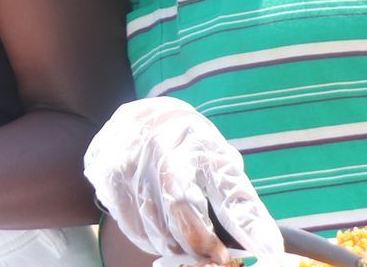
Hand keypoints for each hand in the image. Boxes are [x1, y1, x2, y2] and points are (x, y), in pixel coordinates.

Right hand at [82, 97, 279, 266]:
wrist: (152, 115)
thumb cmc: (194, 144)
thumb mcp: (225, 167)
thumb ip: (244, 209)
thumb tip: (269, 249)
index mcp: (177, 142)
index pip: (183, 202)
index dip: (202, 238)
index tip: (222, 258)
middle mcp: (139, 147)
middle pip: (159, 218)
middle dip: (187, 245)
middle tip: (205, 253)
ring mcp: (113, 157)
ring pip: (139, 224)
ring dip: (165, 242)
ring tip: (183, 237)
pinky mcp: (97, 168)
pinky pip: (121, 218)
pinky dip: (142, 231)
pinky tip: (158, 223)